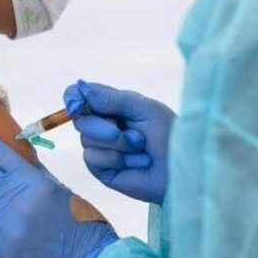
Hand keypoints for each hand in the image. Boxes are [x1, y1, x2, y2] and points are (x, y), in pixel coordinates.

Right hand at [64, 80, 175, 204]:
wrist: (183, 166)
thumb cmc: (169, 134)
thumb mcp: (143, 108)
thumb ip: (111, 99)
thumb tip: (80, 87)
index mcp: (111, 106)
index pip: (79, 97)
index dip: (74, 99)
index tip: (77, 105)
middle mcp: (102, 126)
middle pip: (79, 119)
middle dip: (101, 126)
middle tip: (124, 133)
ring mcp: (101, 149)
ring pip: (87, 141)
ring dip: (118, 144)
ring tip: (141, 148)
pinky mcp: (103, 170)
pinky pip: (93, 159)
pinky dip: (117, 159)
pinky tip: (137, 163)